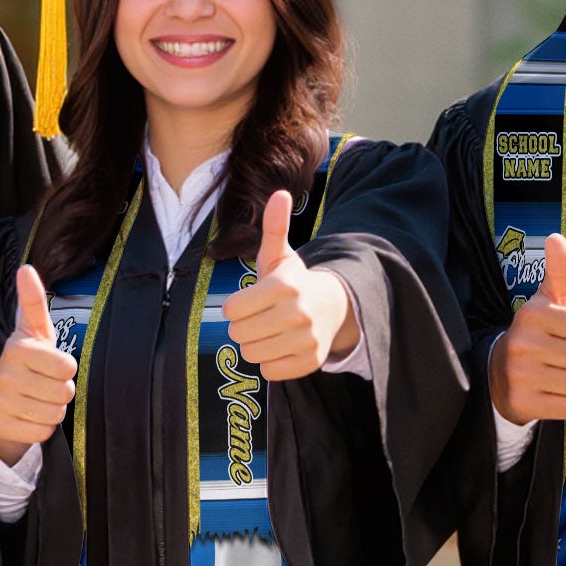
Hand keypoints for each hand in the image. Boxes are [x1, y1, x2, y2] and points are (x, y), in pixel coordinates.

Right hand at [0, 264, 76, 465]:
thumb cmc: (27, 361)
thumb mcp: (33, 330)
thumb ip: (33, 301)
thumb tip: (25, 268)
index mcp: (17, 348)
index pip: (67, 366)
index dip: (66, 368)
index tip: (52, 363)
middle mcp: (5, 374)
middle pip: (64, 392)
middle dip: (62, 391)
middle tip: (46, 384)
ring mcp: (1, 402)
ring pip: (55, 414)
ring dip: (53, 409)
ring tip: (38, 399)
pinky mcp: (2, 426)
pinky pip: (43, 432)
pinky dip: (43, 428)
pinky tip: (29, 416)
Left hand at [220, 190, 356, 378]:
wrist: (332, 307)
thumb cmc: (294, 282)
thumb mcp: (280, 255)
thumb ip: (274, 227)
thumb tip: (280, 193)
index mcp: (285, 286)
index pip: (233, 310)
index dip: (235, 307)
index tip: (249, 302)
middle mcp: (298, 314)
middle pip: (239, 334)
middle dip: (243, 327)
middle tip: (259, 318)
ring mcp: (306, 340)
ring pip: (252, 355)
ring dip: (255, 345)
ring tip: (269, 331)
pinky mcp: (310, 362)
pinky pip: (269, 371)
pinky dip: (270, 362)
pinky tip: (281, 346)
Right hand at [489, 233, 565, 422]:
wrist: (499, 374)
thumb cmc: (537, 333)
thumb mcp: (547, 301)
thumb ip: (558, 270)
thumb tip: (556, 238)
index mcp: (532, 314)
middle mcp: (522, 343)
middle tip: (563, 357)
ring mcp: (520, 375)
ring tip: (557, 374)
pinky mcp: (522, 403)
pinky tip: (550, 392)